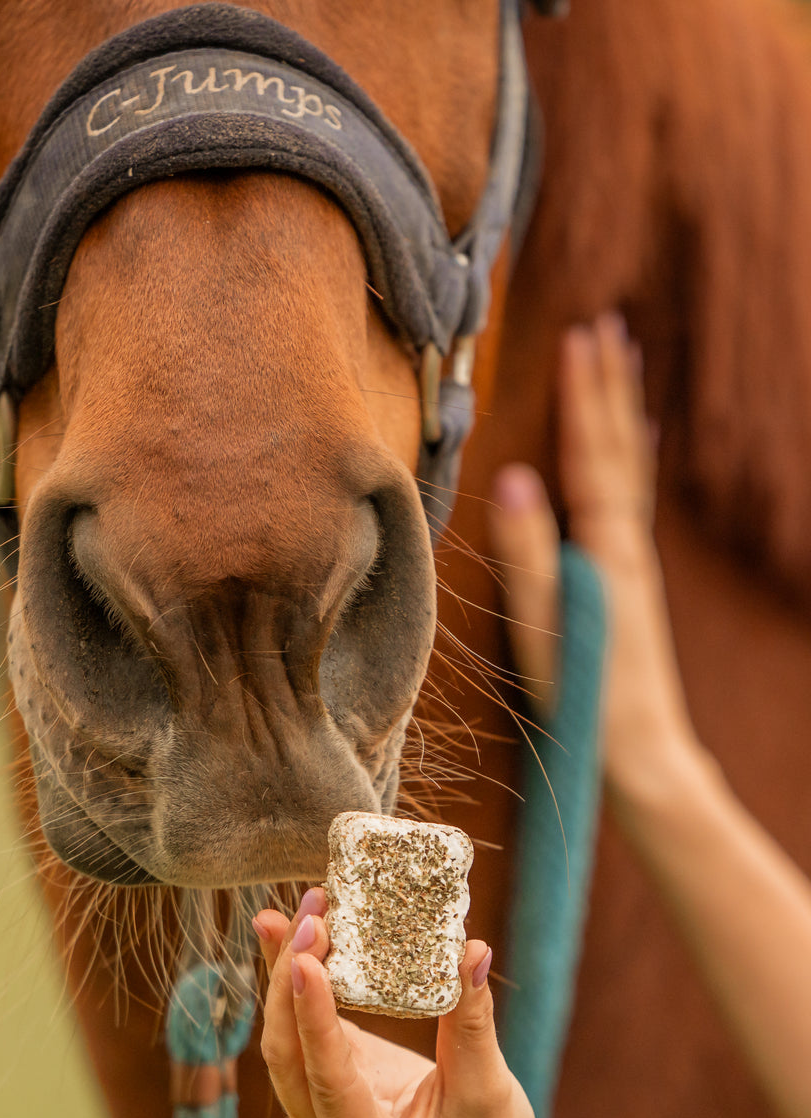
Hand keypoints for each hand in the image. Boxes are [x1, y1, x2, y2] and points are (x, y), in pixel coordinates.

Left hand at [254, 895, 541, 1117]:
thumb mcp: (488, 1092)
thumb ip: (473, 1025)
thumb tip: (470, 952)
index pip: (325, 1077)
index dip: (312, 1016)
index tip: (305, 959)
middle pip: (288, 1051)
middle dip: (292, 979)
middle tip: (309, 915)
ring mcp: (314, 1112)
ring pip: (285, 1035)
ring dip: (289, 969)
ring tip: (303, 908)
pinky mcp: (322, 1080)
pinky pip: (300, 1026)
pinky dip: (300, 979)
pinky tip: (301, 929)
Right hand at [489, 313, 699, 805]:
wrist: (640, 755)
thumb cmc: (585, 699)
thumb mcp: (547, 628)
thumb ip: (529, 555)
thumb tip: (515, 478)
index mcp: (605, 551)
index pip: (591, 456)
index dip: (583, 397)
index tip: (579, 336)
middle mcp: (628, 549)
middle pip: (619, 450)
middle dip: (609, 388)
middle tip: (607, 326)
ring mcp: (634, 566)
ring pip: (630, 469)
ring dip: (623, 414)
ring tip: (624, 365)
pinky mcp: (630, 585)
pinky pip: (634, 502)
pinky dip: (634, 463)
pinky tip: (634, 451)